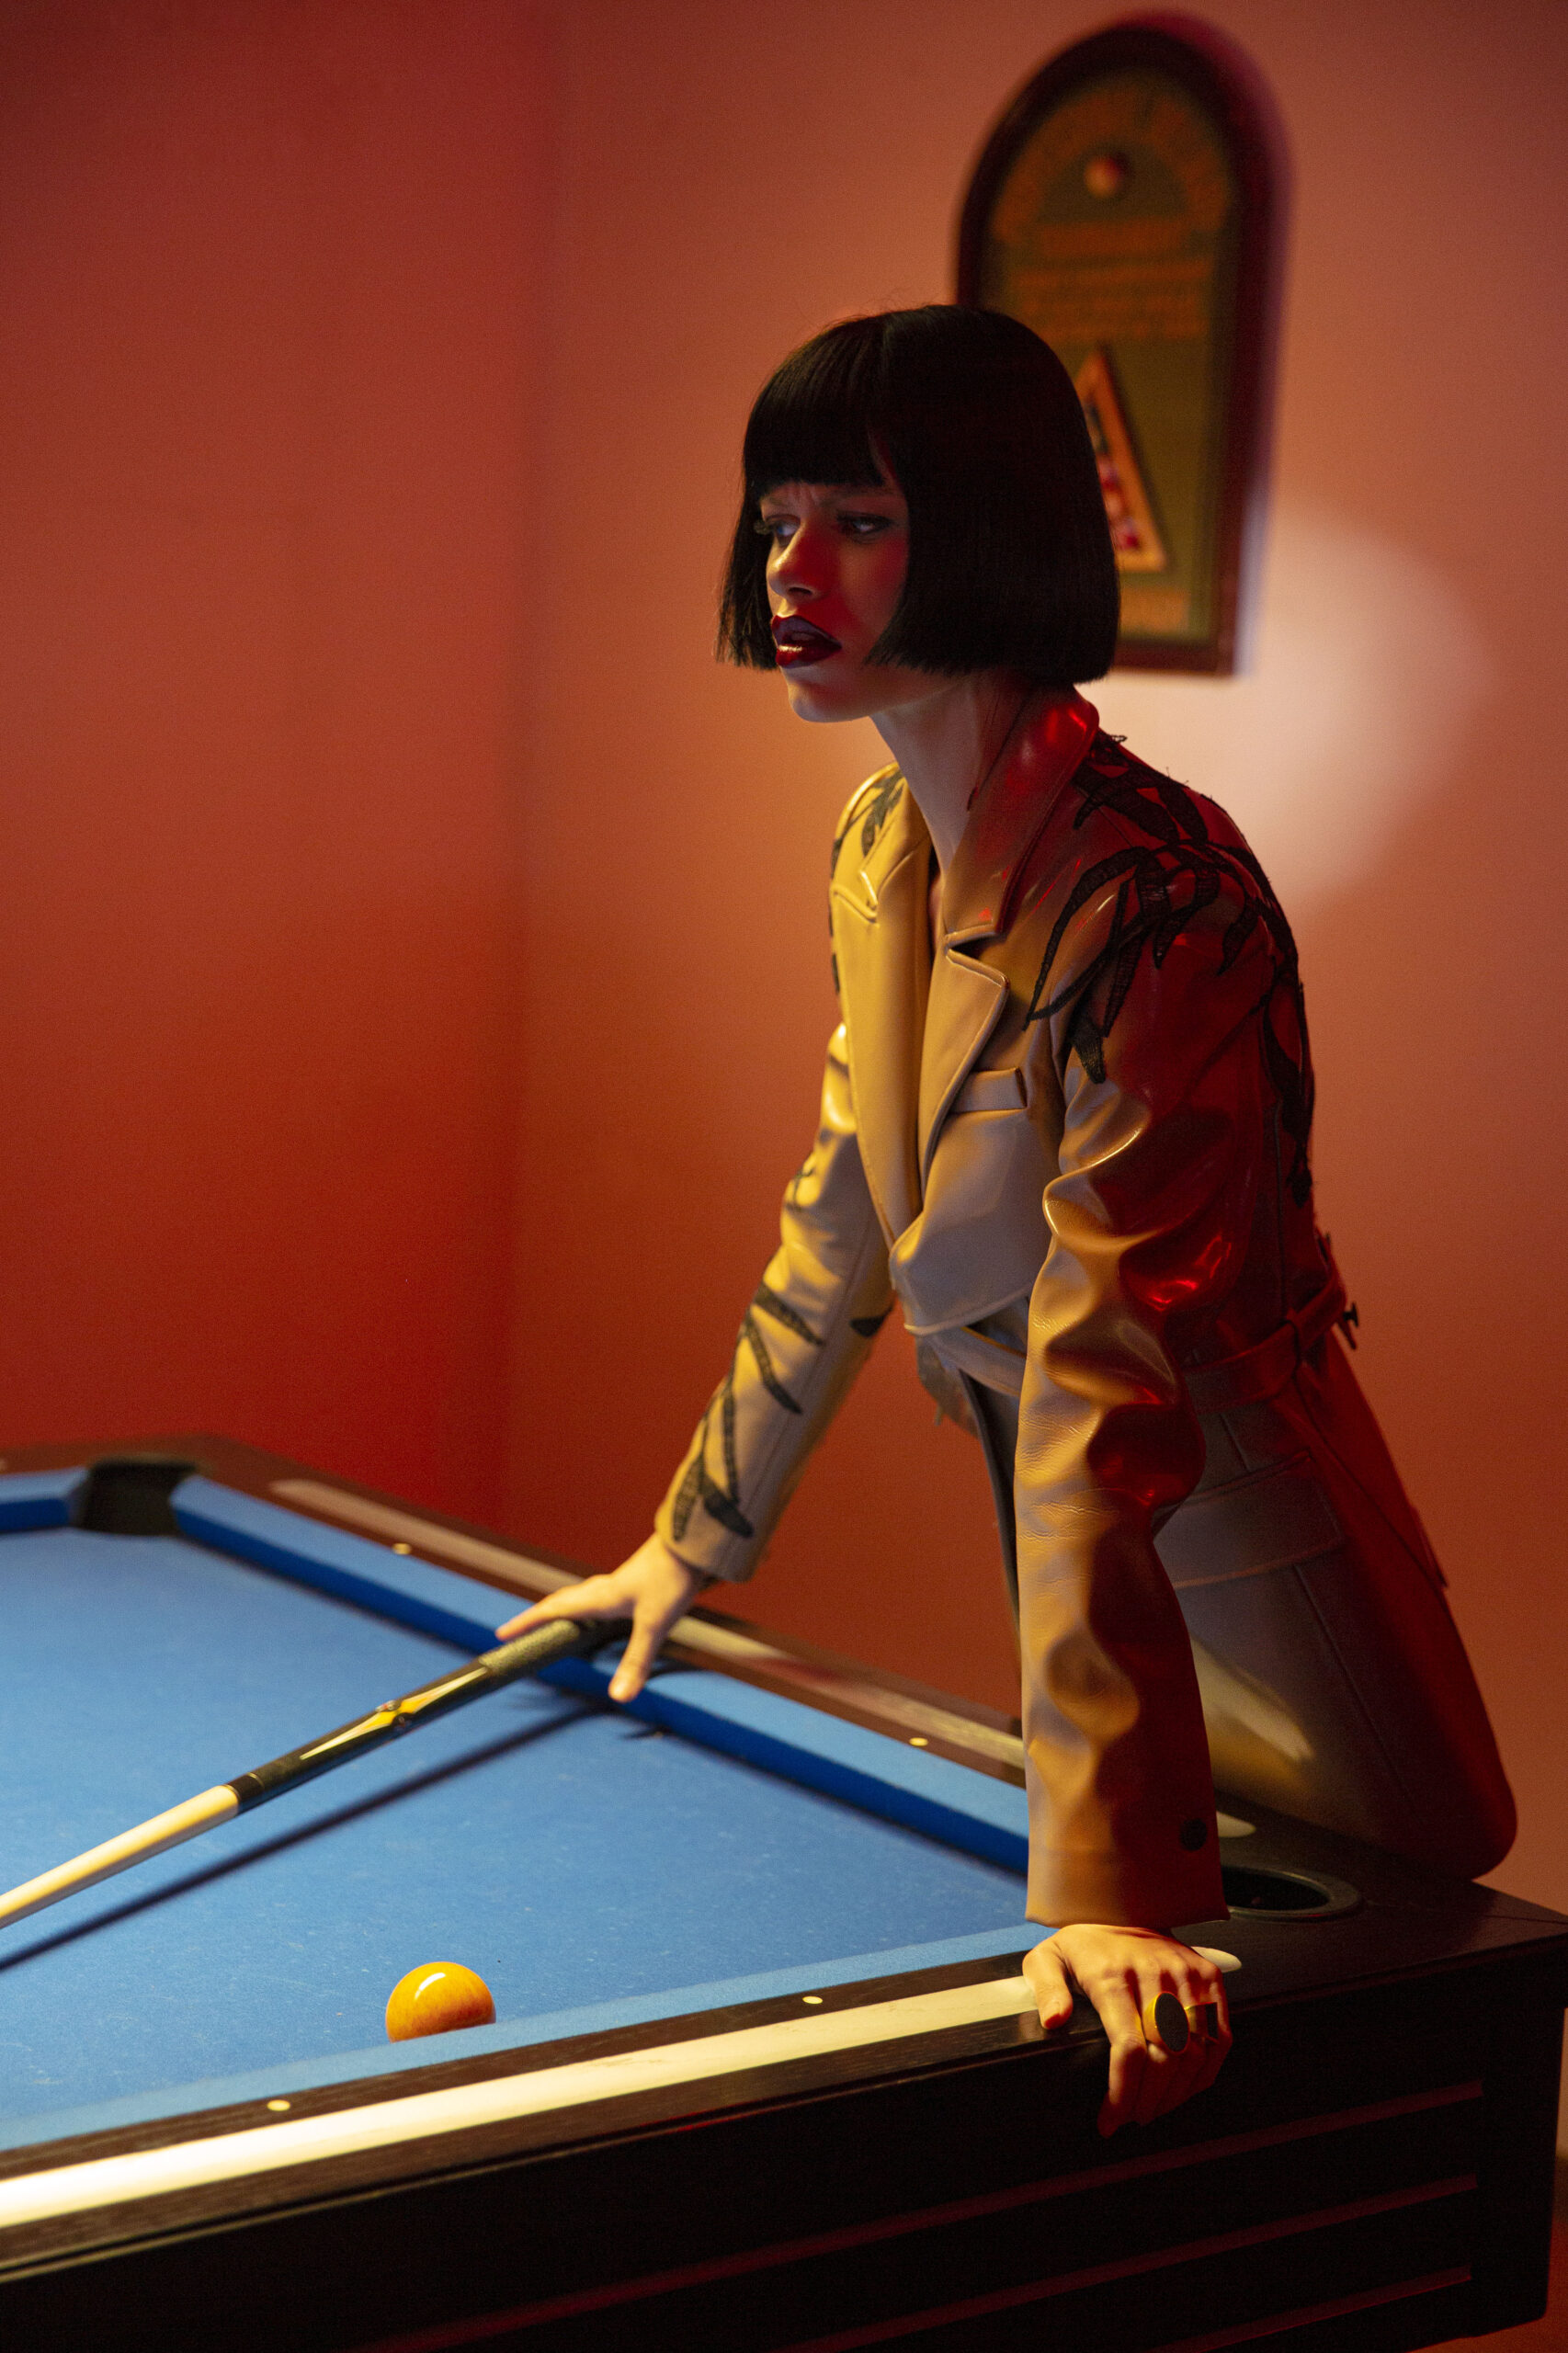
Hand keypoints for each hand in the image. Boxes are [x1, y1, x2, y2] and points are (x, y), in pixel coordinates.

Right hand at [495, 1534, 706, 1703]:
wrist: (692, 1546)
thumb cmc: (672, 1579)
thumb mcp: (654, 1624)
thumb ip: (636, 1660)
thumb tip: (619, 1696)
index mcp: (598, 1598)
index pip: (552, 1611)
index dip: (526, 1623)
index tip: (501, 1633)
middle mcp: (601, 1590)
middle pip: (559, 1602)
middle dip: (536, 1616)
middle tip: (516, 1629)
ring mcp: (615, 1584)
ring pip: (576, 1597)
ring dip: (557, 1609)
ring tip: (547, 1620)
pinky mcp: (629, 1583)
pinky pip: (593, 1596)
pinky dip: (581, 1606)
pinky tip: (595, 1610)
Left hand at [1023, 1923, 1231, 2136]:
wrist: (1123, 1906)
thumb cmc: (1082, 1945)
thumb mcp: (1047, 1958)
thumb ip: (1046, 1988)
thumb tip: (1054, 2022)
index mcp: (1111, 1974)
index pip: (1129, 2048)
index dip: (1122, 2094)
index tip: (1109, 2123)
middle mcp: (1154, 1973)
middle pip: (1165, 2058)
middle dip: (1149, 2101)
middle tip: (1133, 2119)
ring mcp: (1186, 1974)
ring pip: (1196, 2053)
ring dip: (1177, 2094)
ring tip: (1155, 2109)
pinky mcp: (1208, 1976)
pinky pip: (1220, 2037)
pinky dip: (1206, 2073)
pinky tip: (1185, 2089)